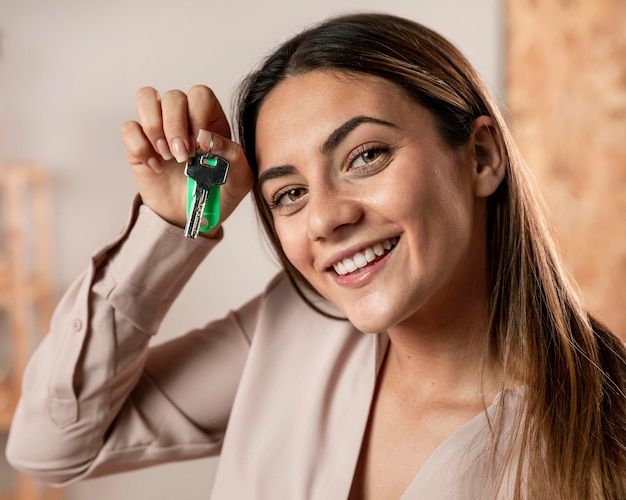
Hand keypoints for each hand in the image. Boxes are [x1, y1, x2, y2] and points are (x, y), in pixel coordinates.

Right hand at [120, 85, 253, 234]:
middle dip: (176, 127)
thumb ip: (234, 155)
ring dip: (155, 128)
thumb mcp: (239, 180)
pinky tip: (155, 167)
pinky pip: (129, 128)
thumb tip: (207, 137)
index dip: (197, 115)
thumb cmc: (217, 194)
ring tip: (167, 157)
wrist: (191, 217)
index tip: (200, 145)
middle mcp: (184, 117)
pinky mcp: (138, 142)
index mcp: (210, 119)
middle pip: (173, 96)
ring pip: (146, 98)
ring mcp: (159, 127)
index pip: (200, 94)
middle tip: (182, 156)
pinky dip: (140, 147)